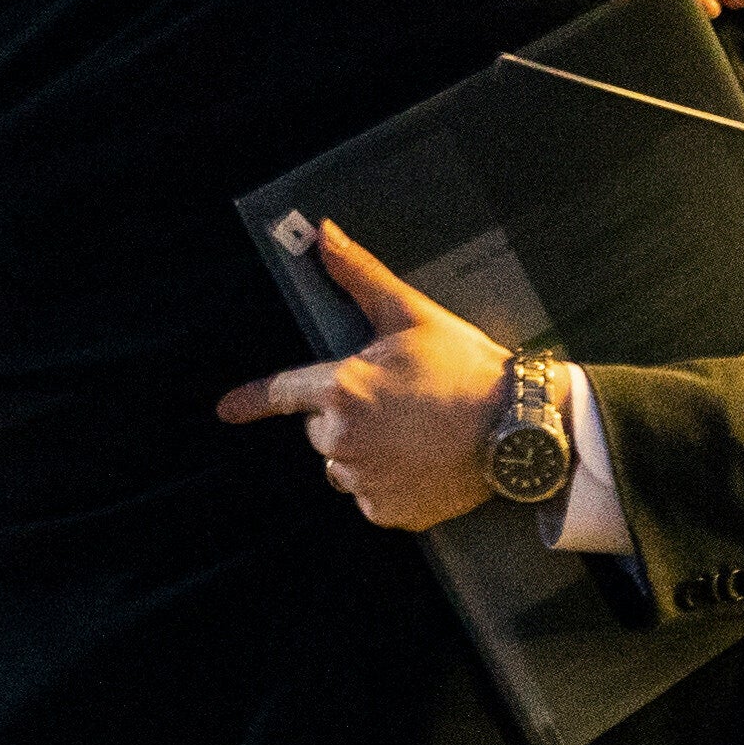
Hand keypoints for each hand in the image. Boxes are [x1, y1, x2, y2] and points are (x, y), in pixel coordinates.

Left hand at [218, 223, 509, 531]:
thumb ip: (358, 276)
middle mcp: (343, 439)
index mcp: (341, 390)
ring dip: (365, 451)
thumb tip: (322, 234)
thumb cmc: (465, 366)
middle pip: (320, 429)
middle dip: (347, 415)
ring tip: (413, 433)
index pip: (282, 393)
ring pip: (343, 464)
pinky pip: (370, 496)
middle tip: (397, 403)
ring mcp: (364, 479)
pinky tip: (421, 463)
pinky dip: (389, 484)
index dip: (251, 401)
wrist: (517, 426)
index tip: (226, 410)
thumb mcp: (410, 314)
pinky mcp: (387, 510)